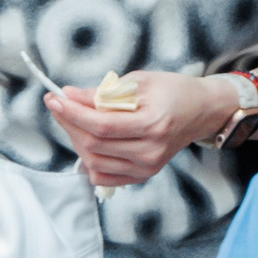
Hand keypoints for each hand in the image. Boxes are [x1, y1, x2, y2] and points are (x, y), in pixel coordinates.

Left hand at [42, 70, 238, 187]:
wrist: (201, 111)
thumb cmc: (173, 91)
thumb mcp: (140, 81)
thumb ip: (104, 92)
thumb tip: (69, 96)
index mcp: (154, 124)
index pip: (101, 124)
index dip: (72, 112)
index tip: (55, 98)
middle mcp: (151, 150)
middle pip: (94, 144)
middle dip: (69, 123)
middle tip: (59, 105)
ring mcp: (148, 166)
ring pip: (94, 161)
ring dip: (77, 140)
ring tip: (75, 121)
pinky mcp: (143, 175)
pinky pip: (103, 176)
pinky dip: (89, 161)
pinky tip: (89, 142)